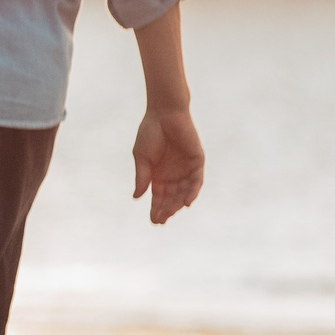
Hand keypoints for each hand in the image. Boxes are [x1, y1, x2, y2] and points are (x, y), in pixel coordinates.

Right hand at [132, 106, 204, 224]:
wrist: (164, 114)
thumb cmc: (150, 133)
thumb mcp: (142, 158)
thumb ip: (142, 177)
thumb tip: (136, 197)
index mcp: (158, 174)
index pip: (158, 196)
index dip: (156, 208)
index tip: (153, 220)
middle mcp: (173, 174)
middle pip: (171, 197)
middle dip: (166, 209)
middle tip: (161, 220)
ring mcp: (186, 169)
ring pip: (183, 192)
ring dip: (177, 204)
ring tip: (171, 214)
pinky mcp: (197, 162)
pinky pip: (196, 181)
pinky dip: (192, 192)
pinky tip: (186, 203)